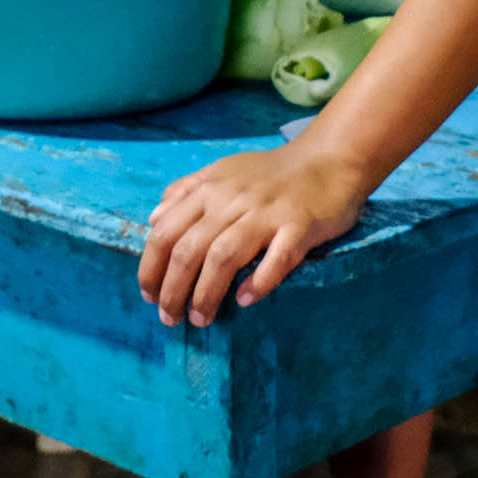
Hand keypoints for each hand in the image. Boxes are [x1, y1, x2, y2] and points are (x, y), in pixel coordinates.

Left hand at [138, 139, 374, 328]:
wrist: (328, 158)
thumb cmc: (271, 172)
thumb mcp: (221, 171)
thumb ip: (186, 191)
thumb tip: (154, 218)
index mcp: (210, 189)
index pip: (166, 232)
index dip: (151, 267)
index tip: (148, 295)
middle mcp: (232, 200)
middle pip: (189, 249)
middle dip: (173, 290)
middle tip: (169, 317)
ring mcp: (266, 213)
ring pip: (224, 255)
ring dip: (207, 292)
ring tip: (200, 318)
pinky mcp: (299, 226)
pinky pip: (277, 258)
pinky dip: (259, 280)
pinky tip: (246, 299)